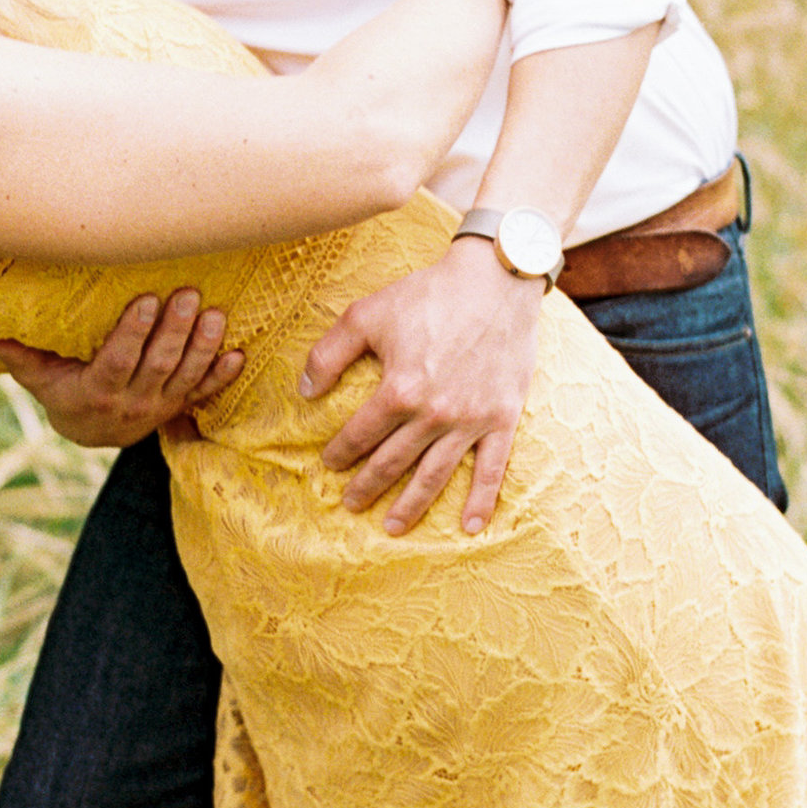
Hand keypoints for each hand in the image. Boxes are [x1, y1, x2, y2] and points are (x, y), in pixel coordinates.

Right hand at [0, 290, 245, 450]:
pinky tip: (237, 354)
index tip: (147, 300)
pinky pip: (204, 393)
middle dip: (174, 330)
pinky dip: (222, 376)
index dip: (134, 333)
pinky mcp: (179, 407)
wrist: (93, 433)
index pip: (119, 360)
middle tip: (188, 294)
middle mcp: (132, 402)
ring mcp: (160, 406)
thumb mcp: (38, 377)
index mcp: (98, 391)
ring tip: (214, 315)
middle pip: (158, 364)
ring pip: (186, 376)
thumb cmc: (63, 392)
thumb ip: (19, 355)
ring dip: (203, 347)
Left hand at [300, 238, 542, 533]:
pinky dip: (481, 501)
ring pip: (435, 475)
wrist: (496, 280)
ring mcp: (471, 420)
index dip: (341, 452)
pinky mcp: (502, 418)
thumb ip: (329, 354)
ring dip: (411, 505)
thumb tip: (304, 392)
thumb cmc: (429, 293)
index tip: (329, 464)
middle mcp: (434, 414)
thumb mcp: (367, 313)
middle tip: (351, 504)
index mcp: (399, 390)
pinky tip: (469, 527)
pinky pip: (492, 469)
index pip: (361, 434)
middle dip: (368, 486)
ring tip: (392, 526)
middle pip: (393, 462)